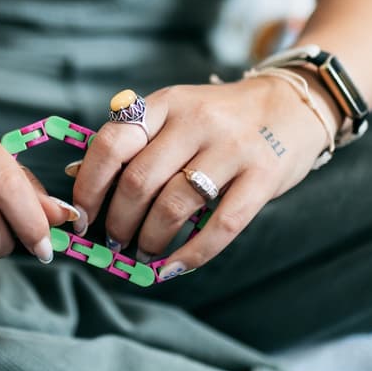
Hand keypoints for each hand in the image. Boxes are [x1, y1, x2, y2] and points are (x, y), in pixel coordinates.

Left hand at [72, 75, 334, 278]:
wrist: (292, 103)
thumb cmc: (221, 117)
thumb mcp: (174, 113)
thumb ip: (133, 141)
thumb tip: (78, 176)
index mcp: (165, 104)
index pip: (112, 144)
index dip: (90, 186)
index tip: (83, 217)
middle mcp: (196, 121)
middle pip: (139, 181)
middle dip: (118, 222)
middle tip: (114, 241)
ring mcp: (233, 147)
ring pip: (174, 205)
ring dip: (150, 240)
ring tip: (143, 253)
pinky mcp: (263, 176)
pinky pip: (221, 225)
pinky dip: (192, 254)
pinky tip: (174, 267)